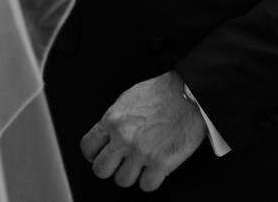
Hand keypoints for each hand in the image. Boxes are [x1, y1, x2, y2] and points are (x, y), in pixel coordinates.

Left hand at [82, 73, 206, 190]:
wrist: (190, 93)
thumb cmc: (163, 92)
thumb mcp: (129, 99)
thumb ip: (115, 119)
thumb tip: (107, 135)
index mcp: (113, 119)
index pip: (88, 147)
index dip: (94, 154)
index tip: (102, 155)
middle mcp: (123, 138)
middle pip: (100, 170)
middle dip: (110, 168)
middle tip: (120, 162)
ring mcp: (141, 152)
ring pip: (122, 180)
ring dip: (132, 174)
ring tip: (141, 163)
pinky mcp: (160, 164)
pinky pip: (146, 186)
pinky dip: (151, 180)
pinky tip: (155, 167)